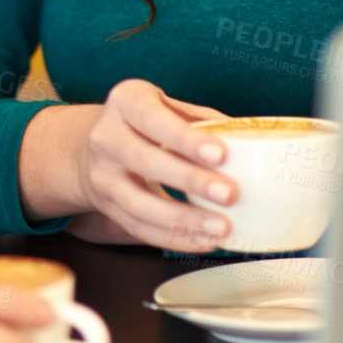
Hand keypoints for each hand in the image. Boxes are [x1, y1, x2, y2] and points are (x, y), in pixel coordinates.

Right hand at [26, 80, 233, 251]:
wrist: (93, 148)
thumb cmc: (145, 124)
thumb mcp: (165, 106)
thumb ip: (201, 119)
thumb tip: (249, 140)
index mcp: (125, 102)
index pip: (154, 119)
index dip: (185, 138)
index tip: (221, 154)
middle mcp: (105, 138)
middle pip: (145, 161)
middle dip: (190, 180)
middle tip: (229, 194)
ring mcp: (102, 176)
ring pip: (139, 204)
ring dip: (182, 220)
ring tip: (220, 227)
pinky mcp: (106, 207)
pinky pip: (139, 229)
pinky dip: (173, 239)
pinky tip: (203, 240)